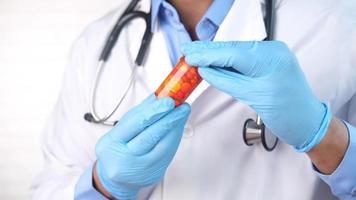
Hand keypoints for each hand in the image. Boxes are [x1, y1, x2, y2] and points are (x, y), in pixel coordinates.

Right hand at [95, 94, 190, 199]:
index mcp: (112, 143)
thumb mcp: (121, 129)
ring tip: (183, 113)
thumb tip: (157, 96)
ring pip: (163, 146)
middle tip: (182, 106)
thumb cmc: (118, 148)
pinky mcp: (155, 174)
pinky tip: (179, 126)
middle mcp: (125, 159)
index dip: (154, 112)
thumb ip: (139, 113)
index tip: (169, 101)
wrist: (116, 178)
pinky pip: (169, 153)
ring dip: (176, 127)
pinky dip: (175, 137)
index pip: (135, 124)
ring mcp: (141, 169)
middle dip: (169, 119)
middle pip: (150, 136)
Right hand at [182, 41, 331, 151]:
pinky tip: (213, 58)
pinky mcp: (271, 59)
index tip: (189, 56)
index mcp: (272, 60)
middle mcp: (274, 50)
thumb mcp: (251, 97)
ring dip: (216, 53)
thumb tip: (204, 70)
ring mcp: (274, 53)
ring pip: (238, 50)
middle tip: (187, 50)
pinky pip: (245, 56)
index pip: (233, 53)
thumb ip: (225, 80)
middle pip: (234, 48)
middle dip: (209, 50)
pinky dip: (228, 59)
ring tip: (195, 53)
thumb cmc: (287, 115)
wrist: (307, 121)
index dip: (208, 54)